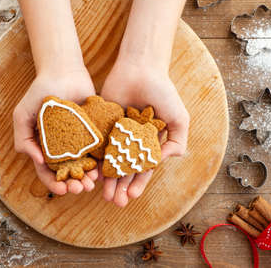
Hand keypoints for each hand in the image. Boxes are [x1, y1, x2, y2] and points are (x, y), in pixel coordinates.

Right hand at [13, 67, 97, 195]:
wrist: (62, 71)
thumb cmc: (39, 91)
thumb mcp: (22, 115)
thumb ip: (22, 138)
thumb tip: (36, 161)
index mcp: (44, 147)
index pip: (48, 172)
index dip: (54, 184)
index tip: (63, 189)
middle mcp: (62, 147)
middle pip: (69, 173)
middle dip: (74, 184)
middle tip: (81, 189)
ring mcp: (79, 140)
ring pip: (85, 166)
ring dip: (88, 178)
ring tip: (93, 183)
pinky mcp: (94, 132)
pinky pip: (99, 150)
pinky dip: (101, 162)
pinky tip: (104, 170)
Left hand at [100, 60, 189, 206]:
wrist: (140, 67)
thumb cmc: (163, 91)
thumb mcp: (178, 117)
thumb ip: (177, 141)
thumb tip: (163, 163)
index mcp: (149, 142)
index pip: (143, 168)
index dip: (138, 183)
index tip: (132, 197)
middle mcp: (132, 141)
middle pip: (125, 169)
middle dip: (121, 187)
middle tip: (115, 202)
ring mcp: (115, 133)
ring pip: (110, 161)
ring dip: (108, 179)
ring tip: (103, 195)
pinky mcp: (101, 123)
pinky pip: (97, 145)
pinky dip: (95, 159)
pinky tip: (92, 173)